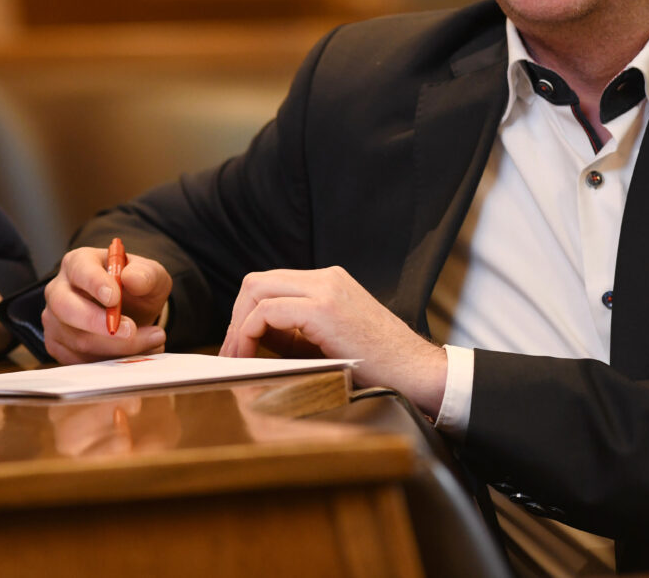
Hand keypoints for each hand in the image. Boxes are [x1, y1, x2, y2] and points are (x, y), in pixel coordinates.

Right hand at [41, 245, 169, 362]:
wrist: (132, 312)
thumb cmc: (135, 288)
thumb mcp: (150, 275)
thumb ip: (146, 274)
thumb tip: (132, 279)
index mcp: (78, 263)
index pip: (80, 270)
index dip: (95, 284)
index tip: (114, 298)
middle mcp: (59, 290)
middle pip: (66, 308)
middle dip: (98, 323)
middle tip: (130, 330)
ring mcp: (55, 321)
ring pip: (77, 340)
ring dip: (117, 347)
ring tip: (150, 340)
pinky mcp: (58, 346)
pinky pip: (81, 361)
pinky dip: (112, 361)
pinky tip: (136, 353)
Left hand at [217, 267, 447, 414]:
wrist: (418, 372)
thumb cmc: (380, 365)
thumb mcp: (329, 340)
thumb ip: (294, 332)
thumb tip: (254, 338)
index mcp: (328, 281)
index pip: (269, 284)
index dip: (245, 314)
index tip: (237, 346)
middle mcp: (326, 277)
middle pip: (256, 282)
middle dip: (235, 318)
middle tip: (230, 353)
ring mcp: (326, 289)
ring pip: (257, 289)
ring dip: (238, 325)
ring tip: (236, 358)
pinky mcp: (324, 308)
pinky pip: (268, 311)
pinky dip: (249, 332)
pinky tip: (250, 356)